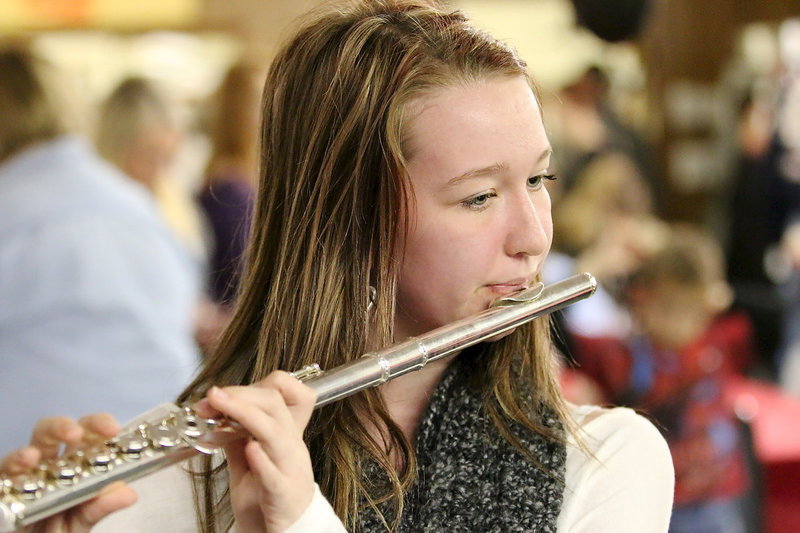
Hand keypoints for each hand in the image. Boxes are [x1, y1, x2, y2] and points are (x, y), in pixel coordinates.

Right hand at [0, 414, 136, 532]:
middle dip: (69, 425)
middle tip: (77, 434)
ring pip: (35, 441)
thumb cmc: (58, 531)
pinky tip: (26, 461)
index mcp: (77, 465)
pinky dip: (15, 460)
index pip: (89, 435)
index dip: (99, 425)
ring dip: (44, 438)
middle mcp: (52, 463)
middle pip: (60, 430)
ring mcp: (27, 471)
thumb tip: (128, 493)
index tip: (112, 430)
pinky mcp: (5, 484)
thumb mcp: (81, 522)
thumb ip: (100, 507)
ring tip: (47, 448)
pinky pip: (6, 467)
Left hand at [197, 371, 316, 532]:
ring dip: (245, 414)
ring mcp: (291, 468)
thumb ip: (237, 437)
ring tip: (219, 406)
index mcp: (286, 433)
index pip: (282, 393)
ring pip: (275, 432)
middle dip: (240, 395)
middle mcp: (292, 446)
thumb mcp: (248, 461)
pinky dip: (262, 459)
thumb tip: (216, 413)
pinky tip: (250, 449)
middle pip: (274, 404)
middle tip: (211, 396)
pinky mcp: (284, 494)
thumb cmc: (267, 498)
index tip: (221, 393)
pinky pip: (276, 474)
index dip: (253, 386)